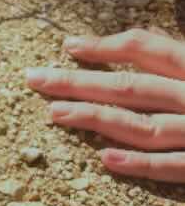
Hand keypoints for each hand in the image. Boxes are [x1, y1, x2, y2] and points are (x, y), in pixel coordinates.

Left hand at [25, 29, 184, 182]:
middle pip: (131, 86)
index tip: (68, 46)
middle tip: (35, 78)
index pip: (148, 49)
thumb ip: (180, 55)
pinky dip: (139, 163)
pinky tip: (104, 158)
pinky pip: (172, 166)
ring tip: (54, 113)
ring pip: (143, 126)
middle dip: (80, 82)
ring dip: (96, 119)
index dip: (107, 46)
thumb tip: (147, 38)